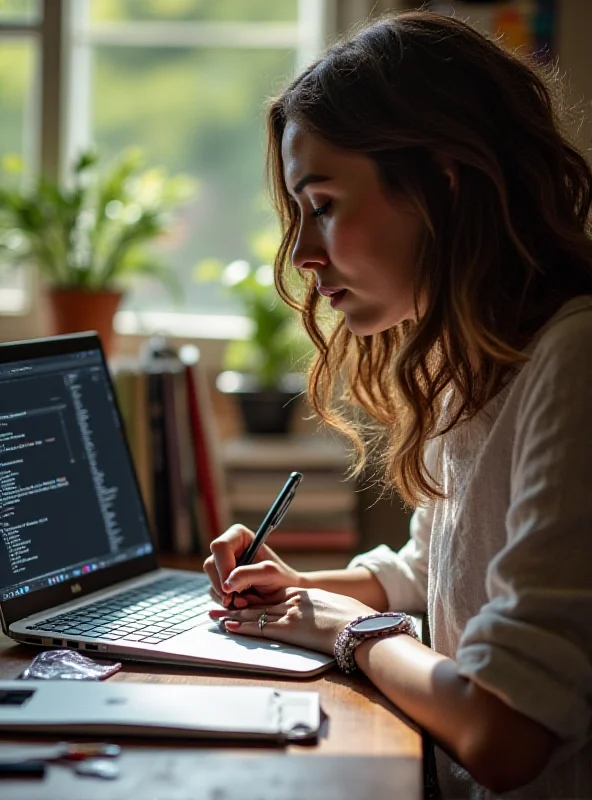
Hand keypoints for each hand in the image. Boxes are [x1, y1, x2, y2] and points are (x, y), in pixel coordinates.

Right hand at [203, 524, 301, 608]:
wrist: (284, 594)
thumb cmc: (281, 577)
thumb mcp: (270, 572)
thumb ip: (248, 574)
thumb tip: (226, 584)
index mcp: (239, 535)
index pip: (220, 547)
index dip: (223, 567)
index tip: (231, 586)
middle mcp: (228, 548)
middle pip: (211, 564)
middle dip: (223, 585)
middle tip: (239, 597)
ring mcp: (222, 565)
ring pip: (210, 579)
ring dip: (226, 596)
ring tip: (245, 601)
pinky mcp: (221, 580)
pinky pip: (213, 592)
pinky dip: (225, 602)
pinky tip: (241, 602)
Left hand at [209, 587, 374, 654]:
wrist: (359, 627)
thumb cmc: (356, 620)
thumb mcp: (338, 608)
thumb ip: (326, 610)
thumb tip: (330, 618)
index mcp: (305, 595)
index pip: (274, 596)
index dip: (257, 599)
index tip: (243, 599)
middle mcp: (294, 601)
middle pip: (260, 603)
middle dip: (238, 605)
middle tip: (220, 605)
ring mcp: (290, 614)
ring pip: (255, 614)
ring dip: (233, 616)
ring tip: (216, 616)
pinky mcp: (288, 629)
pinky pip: (259, 628)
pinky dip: (242, 628)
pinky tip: (230, 627)